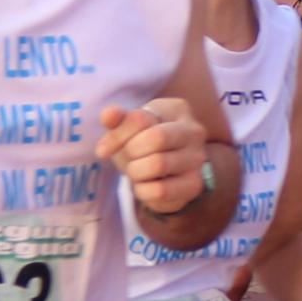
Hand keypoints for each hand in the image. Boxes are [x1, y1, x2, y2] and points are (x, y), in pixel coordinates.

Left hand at [101, 96, 211, 213]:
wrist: (167, 172)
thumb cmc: (144, 144)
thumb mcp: (128, 129)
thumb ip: (117, 120)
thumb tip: (108, 115)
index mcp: (176, 109)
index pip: (141, 118)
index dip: (117, 136)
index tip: (104, 150)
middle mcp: (193, 131)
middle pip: (156, 138)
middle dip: (131, 152)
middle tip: (129, 158)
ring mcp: (197, 159)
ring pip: (159, 164)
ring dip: (136, 171)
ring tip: (136, 171)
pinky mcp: (194, 185)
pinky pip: (161, 190)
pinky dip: (143, 191)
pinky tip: (145, 185)